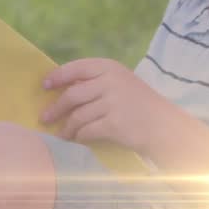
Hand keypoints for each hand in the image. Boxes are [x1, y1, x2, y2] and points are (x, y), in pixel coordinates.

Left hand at [39, 58, 187, 154]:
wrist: (164, 126)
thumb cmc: (141, 106)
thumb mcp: (122, 83)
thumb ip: (97, 83)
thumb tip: (63, 89)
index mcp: (111, 68)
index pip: (77, 67)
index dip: (57, 76)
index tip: (44, 86)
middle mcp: (111, 81)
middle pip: (72, 94)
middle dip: (56, 108)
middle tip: (45, 118)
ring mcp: (112, 102)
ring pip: (77, 115)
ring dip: (67, 127)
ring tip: (62, 134)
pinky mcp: (113, 123)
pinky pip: (86, 131)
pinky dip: (79, 137)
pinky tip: (76, 140)